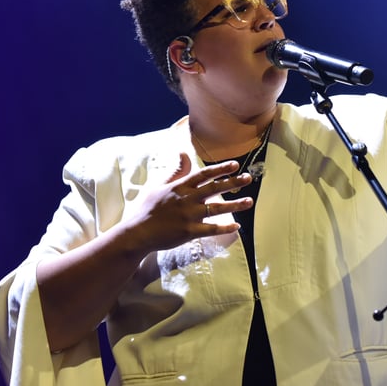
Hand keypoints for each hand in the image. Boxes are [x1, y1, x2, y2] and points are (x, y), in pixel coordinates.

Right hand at [123, 153, 253, 252]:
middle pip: (214, 188)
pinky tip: (237, 226)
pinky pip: (211, 229)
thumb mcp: (159, 186)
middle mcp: (186, 199)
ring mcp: (188, 216)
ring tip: (250, 201)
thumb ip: (175, 171)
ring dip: (235, 205)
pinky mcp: (189, 232)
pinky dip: (224, 228)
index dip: (220, 169)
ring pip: (216, 209)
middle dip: (233, 182)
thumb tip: (184, 153)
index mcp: (179, 187)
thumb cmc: (146, 208)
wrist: (137, 232)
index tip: (235, 165)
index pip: (203, 175)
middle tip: (249, 178)